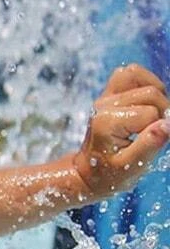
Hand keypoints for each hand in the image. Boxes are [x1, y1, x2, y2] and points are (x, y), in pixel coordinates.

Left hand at [74, 64, 168, 199]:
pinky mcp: (108, 95)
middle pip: (152, 92)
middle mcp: (103, 105)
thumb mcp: (132, 166)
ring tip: (152, 117)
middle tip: (155, 131)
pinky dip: (145, 83)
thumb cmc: (109, 174)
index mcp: (108, 122)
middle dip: (162, 110)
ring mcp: (104, 98)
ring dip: (156, 95)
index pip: (152, 113)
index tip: (152, 143)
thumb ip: (150, 144)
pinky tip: (149, 103)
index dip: (160, 128)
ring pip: (140, 77)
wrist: (88, 173)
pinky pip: (130, 74)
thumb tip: (169, 124)